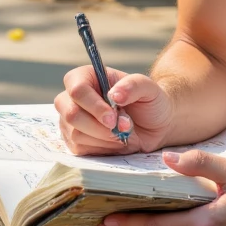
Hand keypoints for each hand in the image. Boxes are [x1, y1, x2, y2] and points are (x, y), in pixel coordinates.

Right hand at [55, 65, 175, 154]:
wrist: (155, 127)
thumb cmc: (150, 102)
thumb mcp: (149, 88)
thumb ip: (133, 85)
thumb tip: (114, 95)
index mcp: (87, 77)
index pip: (77, 90)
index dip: (94, 106)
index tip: (113, 118)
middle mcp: (73, 97)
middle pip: (71, 114)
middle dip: (99, 126)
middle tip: (122, 127)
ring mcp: (71, 120)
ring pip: (76, 134)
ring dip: (105, 137)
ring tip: (122, 132)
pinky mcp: (74, 141)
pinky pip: (80, 148)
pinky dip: (102, 147)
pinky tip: (115, 140)